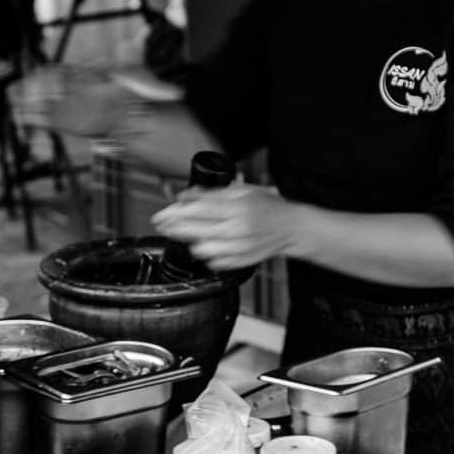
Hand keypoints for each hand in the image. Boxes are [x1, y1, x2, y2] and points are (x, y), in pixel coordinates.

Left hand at [151, 185, 302, 269]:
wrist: (291, 228)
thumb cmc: (269, 207)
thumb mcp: (242, 191)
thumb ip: (212, 194)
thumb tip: (185, 196)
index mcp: (237, 209)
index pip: (197, 211)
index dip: (175, 213)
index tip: (162, 213)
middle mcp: (237, 231)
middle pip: (194, 231)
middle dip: (173, 227)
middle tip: (162, 223)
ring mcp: (238, 249)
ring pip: (200, 249)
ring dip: (190, 240)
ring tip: (187, 233)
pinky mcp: (239, 262)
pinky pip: (212, 261)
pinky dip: (205, 253)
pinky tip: (205, 244)